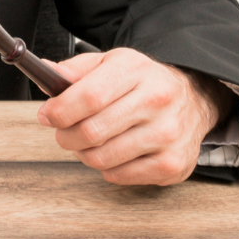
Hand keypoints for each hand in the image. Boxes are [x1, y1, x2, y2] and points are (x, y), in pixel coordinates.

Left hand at [36, 48, 229, 185]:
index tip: (48, 116)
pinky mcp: (172, 164)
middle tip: (64, 132)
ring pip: (101, 158)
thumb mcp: (111, 63)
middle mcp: (157, 100)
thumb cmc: (144, 83)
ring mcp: (167, 134)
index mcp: (137, 70)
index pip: (89, 96)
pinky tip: (113, 152)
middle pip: (92, 131)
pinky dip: (106, 168)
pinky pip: (118, 175)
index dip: (60, 110)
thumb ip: (75, 70)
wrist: (193, 100)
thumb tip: (45, 74)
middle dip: (66, 136)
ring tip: (89, 142)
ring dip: (84, 153)